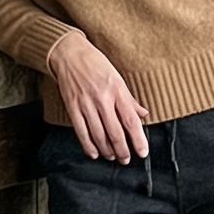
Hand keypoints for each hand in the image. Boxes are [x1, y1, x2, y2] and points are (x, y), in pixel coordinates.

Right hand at [49, 29, 149, 162]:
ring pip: (99, 135)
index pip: (131, 120)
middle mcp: (103, 99)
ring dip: (107, 150)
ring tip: (112, 156)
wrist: (70, 53)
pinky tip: (94, 152)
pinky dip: (88, 146)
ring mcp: (86, 104)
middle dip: (122, 150)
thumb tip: (143, 114)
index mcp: (117, 90)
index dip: (138, 139)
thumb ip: (129, 99)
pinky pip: (81, 132)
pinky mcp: (72, 107)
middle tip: (126, 159)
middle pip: (115, 132)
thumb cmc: (96, 64)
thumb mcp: (117, 78)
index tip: (143, 152)